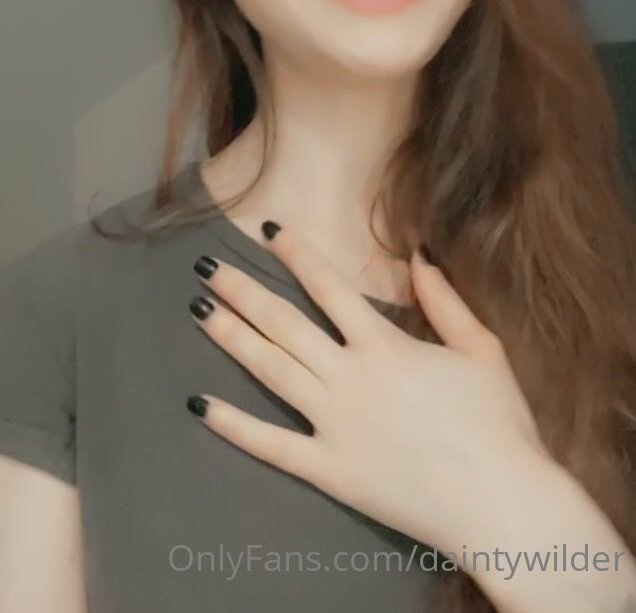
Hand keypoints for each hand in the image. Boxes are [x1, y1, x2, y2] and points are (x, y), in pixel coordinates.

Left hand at [187, 221, 548, 554]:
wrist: (501, 504)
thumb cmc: (499, 424)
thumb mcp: (481, 349)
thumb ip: (445, 299)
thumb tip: (419, 251)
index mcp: (385, 346)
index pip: (330, 288)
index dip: (298, 255)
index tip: (269, 230)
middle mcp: (349, 378)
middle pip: (284, 324)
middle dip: (243, 291)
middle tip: (207, 267)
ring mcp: (333, 425)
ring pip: (270, 371)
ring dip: (231, 338)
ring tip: (198, 311)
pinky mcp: (328, 470)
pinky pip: (270, 445)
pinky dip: (232, 425)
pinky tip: (199, 404)